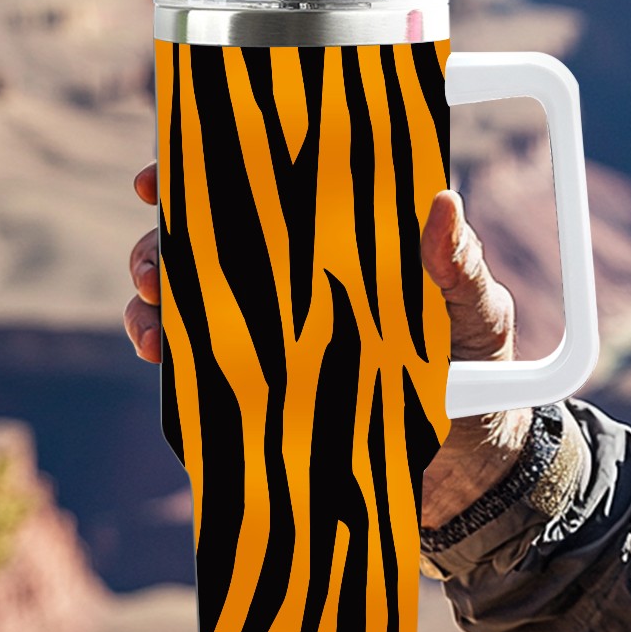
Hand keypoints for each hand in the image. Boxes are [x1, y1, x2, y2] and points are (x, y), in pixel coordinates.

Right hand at [123, 171, 532, 527]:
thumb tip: (442, 201)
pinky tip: (161, 357)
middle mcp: (298, 273)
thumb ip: (459, 266)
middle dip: (161, 242)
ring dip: (155, 300)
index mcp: (340, 236)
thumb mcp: (477, 309)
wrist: (472, 459)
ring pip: (191, 296)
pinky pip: (201, 359)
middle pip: (210, 239)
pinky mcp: (265, 380)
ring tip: (152, 321)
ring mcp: (276, 326)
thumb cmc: (479, 362)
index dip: (210, 171)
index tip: (164, 175)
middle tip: (154, 266)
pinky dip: (169, 353)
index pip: (270, 189)